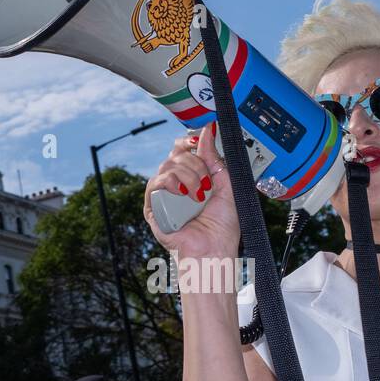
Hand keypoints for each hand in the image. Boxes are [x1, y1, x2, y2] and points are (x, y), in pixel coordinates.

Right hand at [143, 122, 239, 259]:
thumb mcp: (226, 184)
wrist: (214, 249)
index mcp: (193, 177)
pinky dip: (171, 183)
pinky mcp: (153, 207)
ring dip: (188, 176)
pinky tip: (183, 194)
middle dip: (195, 164)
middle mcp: (178, 184)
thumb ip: (215, 158)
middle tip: (207, 182)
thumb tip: (208, 131)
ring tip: (199, 195)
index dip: (190, 142)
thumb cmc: (222, 226)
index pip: (183, 149)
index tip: (199, 141)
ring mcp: (165, 196)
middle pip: (177, 154)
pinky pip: (155, 183)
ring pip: (167, 166)